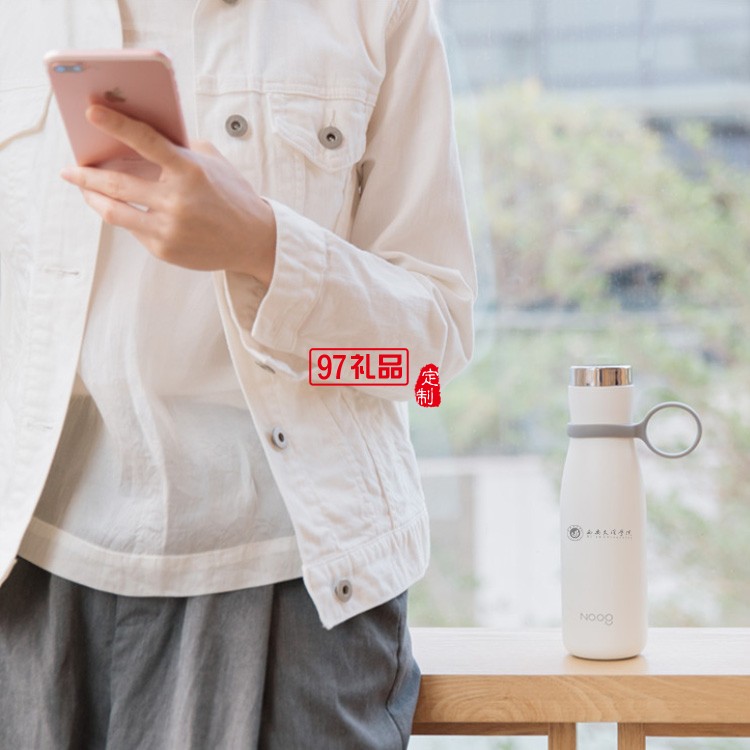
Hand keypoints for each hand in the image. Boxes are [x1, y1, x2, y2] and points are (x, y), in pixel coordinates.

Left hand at [60, 105, 275, 285]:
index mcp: (190, 171)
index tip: (91, 112)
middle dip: (87, 175)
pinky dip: (125, 216)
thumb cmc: (232, 197)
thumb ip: (179, 148)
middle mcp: (178, 200)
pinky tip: (120, 209)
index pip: (146, 141)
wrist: (254, 240)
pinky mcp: (165, 249)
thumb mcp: (213, 163)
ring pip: (115, 212)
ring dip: (93, 199)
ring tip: (84, 190)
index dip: (116, 124)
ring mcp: (169, 228)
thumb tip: (137, 137)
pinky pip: (133, 229)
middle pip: (117, 184)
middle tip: (70, 169)